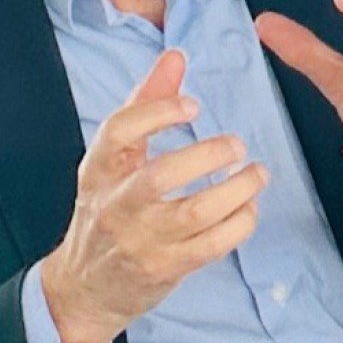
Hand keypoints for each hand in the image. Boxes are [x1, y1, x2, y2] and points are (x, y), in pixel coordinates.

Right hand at [41, 48, 266, 342]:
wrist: (85, 285)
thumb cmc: (106, 206)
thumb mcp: (114, 155)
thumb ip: (147, 102)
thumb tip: (175, 56)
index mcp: (100, 167)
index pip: (119, 131)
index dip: (157, 113)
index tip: (194, 106)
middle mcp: (116, 203)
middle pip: (159, 176)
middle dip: (206, 156)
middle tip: (237, 145)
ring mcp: (140, 239)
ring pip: (192, 214)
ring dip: (234, 191)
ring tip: (257, 173)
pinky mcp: (164, 268)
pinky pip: (208, 246)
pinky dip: (237, 225)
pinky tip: (249, 207)